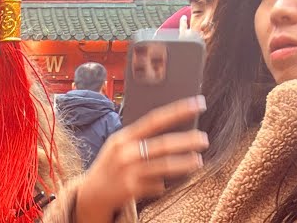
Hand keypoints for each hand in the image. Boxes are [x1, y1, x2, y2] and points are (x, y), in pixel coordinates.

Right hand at [72, 96, 208, 222]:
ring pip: (163, 167)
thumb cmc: (113, 164)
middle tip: (203, 138)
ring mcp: (128, 171)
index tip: (197, 104)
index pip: (154, 119)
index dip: (178, 111)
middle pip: (162, 144)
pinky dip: (164, 184)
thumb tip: (174, 127)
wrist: (92, 192)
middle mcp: (126, 152)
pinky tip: (167, 183)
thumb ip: (141, 136)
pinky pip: (157, 186)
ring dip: (183, 163)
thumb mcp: (120, 144)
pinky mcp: (131, 189)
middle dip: (186, 141)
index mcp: (124, 136)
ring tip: (198, 160)